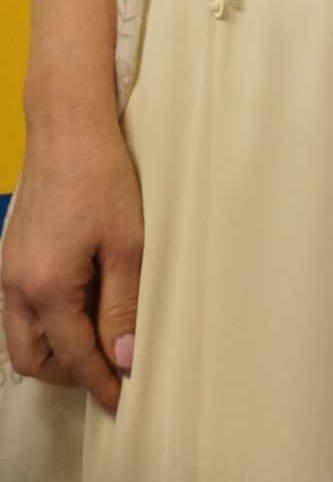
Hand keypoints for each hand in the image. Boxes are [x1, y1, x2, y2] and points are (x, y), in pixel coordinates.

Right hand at [1, 123, 143, 414]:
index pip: (74, 356)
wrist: (67, 127)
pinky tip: (78, 308)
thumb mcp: (127, 244)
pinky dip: (44, 323)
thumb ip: (122, 306)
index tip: (120, 398)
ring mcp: (7, 271)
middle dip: (69, 373)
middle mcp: (16, 286)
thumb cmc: (101, 176)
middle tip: (108, 372)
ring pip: (21, 337)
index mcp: (46, 288)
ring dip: (54, 349)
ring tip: (96, 341)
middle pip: (33, 359)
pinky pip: (19, 310)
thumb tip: (123, 357)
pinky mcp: (10, 256)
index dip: (100, 381)